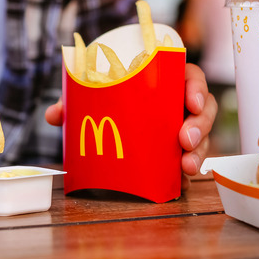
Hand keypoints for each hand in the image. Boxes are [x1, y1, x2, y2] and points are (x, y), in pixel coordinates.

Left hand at [45, 63, 216, 189]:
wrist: (105, 124)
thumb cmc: (106, 99)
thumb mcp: (90, 96)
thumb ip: (73, 102)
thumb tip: (55, 115)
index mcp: (165, 80)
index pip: (191, 77)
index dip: (197, 88)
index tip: (192, 102)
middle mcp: (178, 103)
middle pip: (203, 110)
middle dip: (200, 125)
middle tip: (185, 140)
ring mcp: (181, 127)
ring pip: (202, 137)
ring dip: (199, 152)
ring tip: (185, 167)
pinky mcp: (177, 151)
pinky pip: (190, 160)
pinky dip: (187, 172)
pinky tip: (181, 181)